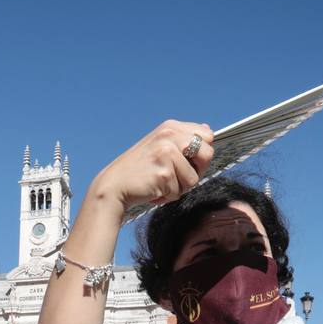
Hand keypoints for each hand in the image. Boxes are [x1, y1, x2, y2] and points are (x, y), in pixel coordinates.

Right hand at [88, 120, 214, 213]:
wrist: (114, 185)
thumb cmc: (139, 169)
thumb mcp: (161, 145)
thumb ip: (184, 138)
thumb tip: (208, 130)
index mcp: (170, 127)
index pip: (207, 136)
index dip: (201, 153)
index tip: (186, 161)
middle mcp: (170, 136)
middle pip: (207, 154)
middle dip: (196, 170)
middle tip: (176, 175)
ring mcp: (167, 153)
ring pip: (194, 178)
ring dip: (180, 187)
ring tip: (161, 182)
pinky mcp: (164, 173)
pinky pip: (180, 191)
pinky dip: (168, 196)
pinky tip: (154, 188)